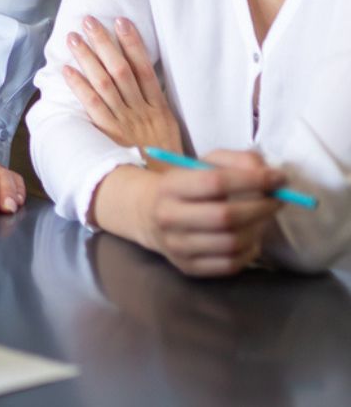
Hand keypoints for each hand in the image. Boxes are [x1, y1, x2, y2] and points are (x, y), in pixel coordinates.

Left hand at [63, 15, 180, 152]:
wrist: (165, 191)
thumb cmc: (167, 163)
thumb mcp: (171, 131)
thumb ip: (159, 108)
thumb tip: (148, 83)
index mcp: (159, 108)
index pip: (145, 68)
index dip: (133, 43)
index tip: (121, 21)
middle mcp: (142, 111)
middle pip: (121, 69)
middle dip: (105, 42)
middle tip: (89, 20)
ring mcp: (125, 122)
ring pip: (105, 82)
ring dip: (88, 58)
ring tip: (74, 38)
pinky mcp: (109, 135)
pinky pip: (93, 106)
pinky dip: (80, 87)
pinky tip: (67, 71)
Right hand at [137, 150, 283, 276]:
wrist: (151, 216)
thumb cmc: (188, 186)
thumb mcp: (206, 164)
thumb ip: (239, 161)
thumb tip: (271, 176)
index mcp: (170, 186)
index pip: (216, 182)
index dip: (253, 180)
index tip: (279, 178)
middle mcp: (168, 217)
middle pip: (225, 216)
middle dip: (261, 207)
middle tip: (278, 200)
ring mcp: (177, 246)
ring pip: (232, 242)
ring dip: (258, 229)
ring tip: (263, 217)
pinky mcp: (189, 267)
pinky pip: (231, 264)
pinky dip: (250, 250)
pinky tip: (251, 236)